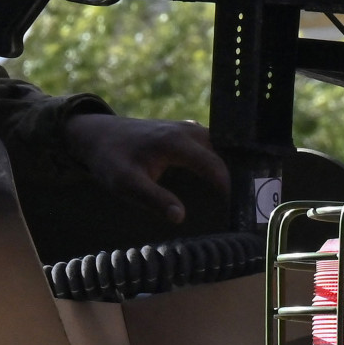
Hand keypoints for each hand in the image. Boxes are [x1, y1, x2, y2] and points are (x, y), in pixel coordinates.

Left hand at [63, 114, 230, 223]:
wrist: (95, 134)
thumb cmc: (110, 160)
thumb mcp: (126, 184)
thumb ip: (154, 199)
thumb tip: (181, 217)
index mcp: (176, 143)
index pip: (214, 164)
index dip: (229, 186)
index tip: (240, 207)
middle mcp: (185, 131)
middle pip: (222, 151)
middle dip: (237, 173)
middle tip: (248, 201)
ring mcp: (184, 127)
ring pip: (217, 144)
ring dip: (229, 163)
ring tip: (241, 189)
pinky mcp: (180, 130)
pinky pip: (208, 141)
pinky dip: (218, 155)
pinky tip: (221, 175)